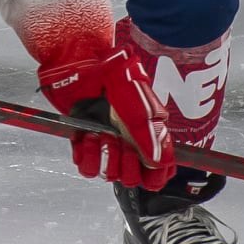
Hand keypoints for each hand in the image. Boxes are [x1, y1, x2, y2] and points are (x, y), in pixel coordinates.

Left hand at [37, 47, 176, 190]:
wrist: (84, 64)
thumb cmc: (117, 78)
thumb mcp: (139, 106)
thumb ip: (149, 136)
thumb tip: (160, 164)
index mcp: (149, 136)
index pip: (158, 172)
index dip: (155, 177)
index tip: (148, 171)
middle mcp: (130, 144)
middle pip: (132, 179)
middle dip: (127, 165)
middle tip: (122, 143)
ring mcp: (107, 144)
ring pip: (109, 175)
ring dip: (106, 158)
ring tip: (102, 135)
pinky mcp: (85, 143)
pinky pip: (88, 168)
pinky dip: (88, 156)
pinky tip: (89, 138)